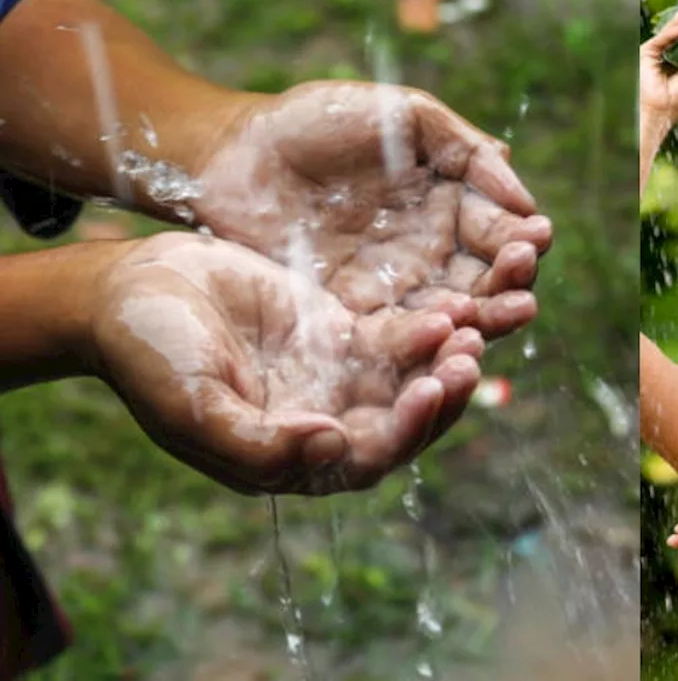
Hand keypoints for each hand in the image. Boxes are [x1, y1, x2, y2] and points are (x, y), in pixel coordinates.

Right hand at [92, 231, 484, 494]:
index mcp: (288, 459)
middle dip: (438, 398)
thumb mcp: (191, 405)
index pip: (364, 460)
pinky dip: (424, 329)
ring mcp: (335, 380)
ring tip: (470, 332)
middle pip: (400, 424)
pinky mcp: (340, 335)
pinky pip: (395, 338)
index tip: (429, 391)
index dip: (403, 433)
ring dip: (441, 364)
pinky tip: (449, 310)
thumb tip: (331, 448)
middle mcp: (322, 425)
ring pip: (407, 381)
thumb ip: (256, 442)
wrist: (132, 291)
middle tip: (467, 362)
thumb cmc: (149, 355)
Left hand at [188, 81, 552, 334]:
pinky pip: (404, 337)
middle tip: (523, 282)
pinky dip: (433, 339)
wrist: (231, 156)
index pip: (500, 230)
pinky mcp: (357, 319)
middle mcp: (433, 252)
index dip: (521, 237)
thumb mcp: (402, 115)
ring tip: (505, 313)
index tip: (534, 235)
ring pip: (457, 315)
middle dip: (512, 284)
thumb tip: (523, 194)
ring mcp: (397, 290)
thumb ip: (465, 147)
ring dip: (487, 317)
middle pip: (488, 280)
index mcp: (451, 204)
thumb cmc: (315, 121)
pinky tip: (452, 331)